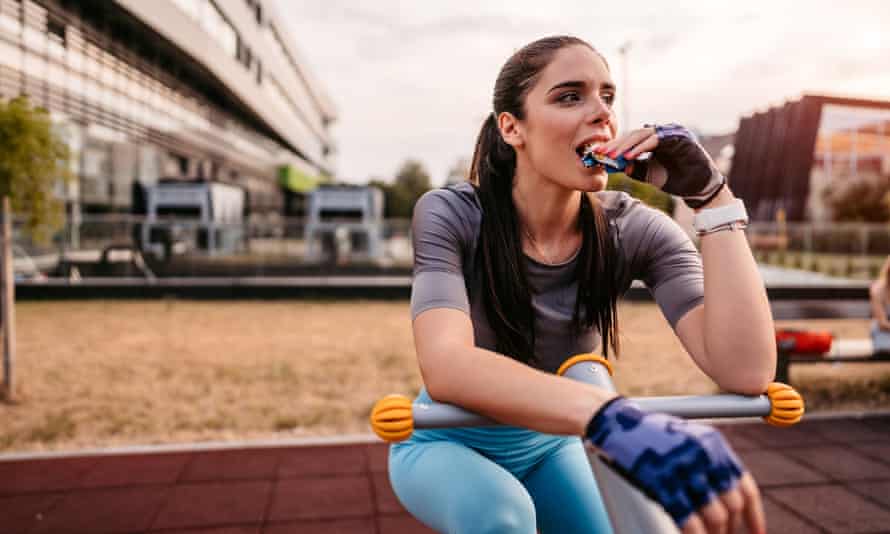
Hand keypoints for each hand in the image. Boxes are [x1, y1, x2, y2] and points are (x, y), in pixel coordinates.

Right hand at [586, 397, 765, 533]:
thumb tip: (730, 498)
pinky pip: (688, 520)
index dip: (754, 514)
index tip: (756, 531)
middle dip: (731, 528)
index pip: (745, 486)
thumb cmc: (651, 433)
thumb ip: (711, 462)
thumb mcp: (688, 438)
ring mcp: (683, 470)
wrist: (614, 422)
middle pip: (731, 504)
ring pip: (714, 516)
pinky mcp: (662, 484)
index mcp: (713, 444)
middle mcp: (703, 456)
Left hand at [595, 124, 725, 207]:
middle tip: (601, 153)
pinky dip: (641, 148)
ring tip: (612, 156)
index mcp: (655, 139)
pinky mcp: (679, 137)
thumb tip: (615, 165)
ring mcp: (671, 133)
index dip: (614, 146)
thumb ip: (632, 168)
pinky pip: (656, 140)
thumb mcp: (648, 174)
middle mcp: (662, 133)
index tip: (598, 154)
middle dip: (616, 145)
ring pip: (642, 135)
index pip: (630, 140)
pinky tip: (628, 157)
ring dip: (625, 146)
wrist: (698, 189)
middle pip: (633, 135)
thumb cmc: (675, 179)